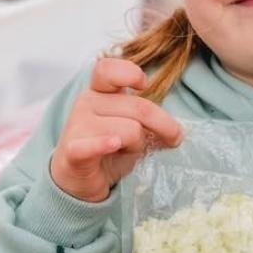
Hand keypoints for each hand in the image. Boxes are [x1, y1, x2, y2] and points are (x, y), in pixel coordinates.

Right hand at [49, 58, 183, 202]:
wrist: (79, 182)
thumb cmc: (108, 152)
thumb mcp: (133, 131)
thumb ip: (151, 123)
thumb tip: (178, 133)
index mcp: (100, 93)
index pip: (108, 69)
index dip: (129, 72)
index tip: (144, 85)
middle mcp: (87, 103)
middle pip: (139, 108)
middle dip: (163, 126)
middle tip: (173, 140)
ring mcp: (78, 126)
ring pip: (130, 130)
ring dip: (137, 146)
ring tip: (125, 153)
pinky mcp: (73, 151)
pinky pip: (94, 144)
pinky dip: (104, 144)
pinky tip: (114, 144)